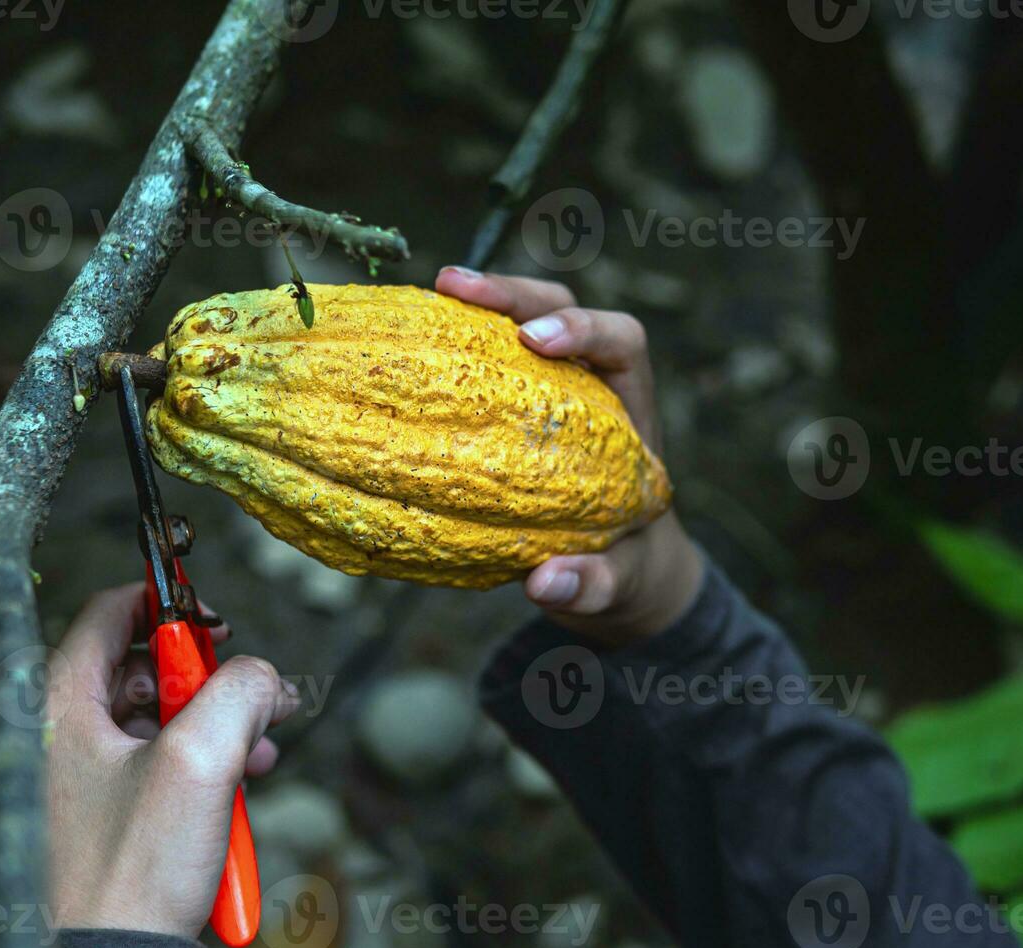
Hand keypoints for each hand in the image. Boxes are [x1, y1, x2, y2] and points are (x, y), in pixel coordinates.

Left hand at [47, 585, 298, 938]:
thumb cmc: (133, 874)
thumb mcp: (200, 760)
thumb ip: (240, 692)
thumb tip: (264, 676)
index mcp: (62, 706)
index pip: (110, 613)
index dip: (169, 602)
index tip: (215, 619)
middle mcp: (68, 734)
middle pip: (150, 666)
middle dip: (215, 677)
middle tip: (257, 693)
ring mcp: (91, 775)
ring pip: (168, 716)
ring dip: (224, 722)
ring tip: (262, 745)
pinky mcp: (117, 811)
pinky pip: (170, 761)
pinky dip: (212, 761)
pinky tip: (247, 778)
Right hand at [436, 267, 703, 645]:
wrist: (616, 570)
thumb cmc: (627, 566)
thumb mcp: (623, 583)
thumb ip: (596, 586)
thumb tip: (545, 584)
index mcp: (632, 409)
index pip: (622, 339)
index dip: (583, 327)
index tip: (537, 341)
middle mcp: (590, 382)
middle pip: (556, 307)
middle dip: (510, 293)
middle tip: (452, 285)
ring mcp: (543, 387)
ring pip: (510, 325)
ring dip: (466, 309)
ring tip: (415, 299)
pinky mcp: (504, 404)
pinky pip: (472, 365)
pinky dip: (438, 353)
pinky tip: (391, 352)